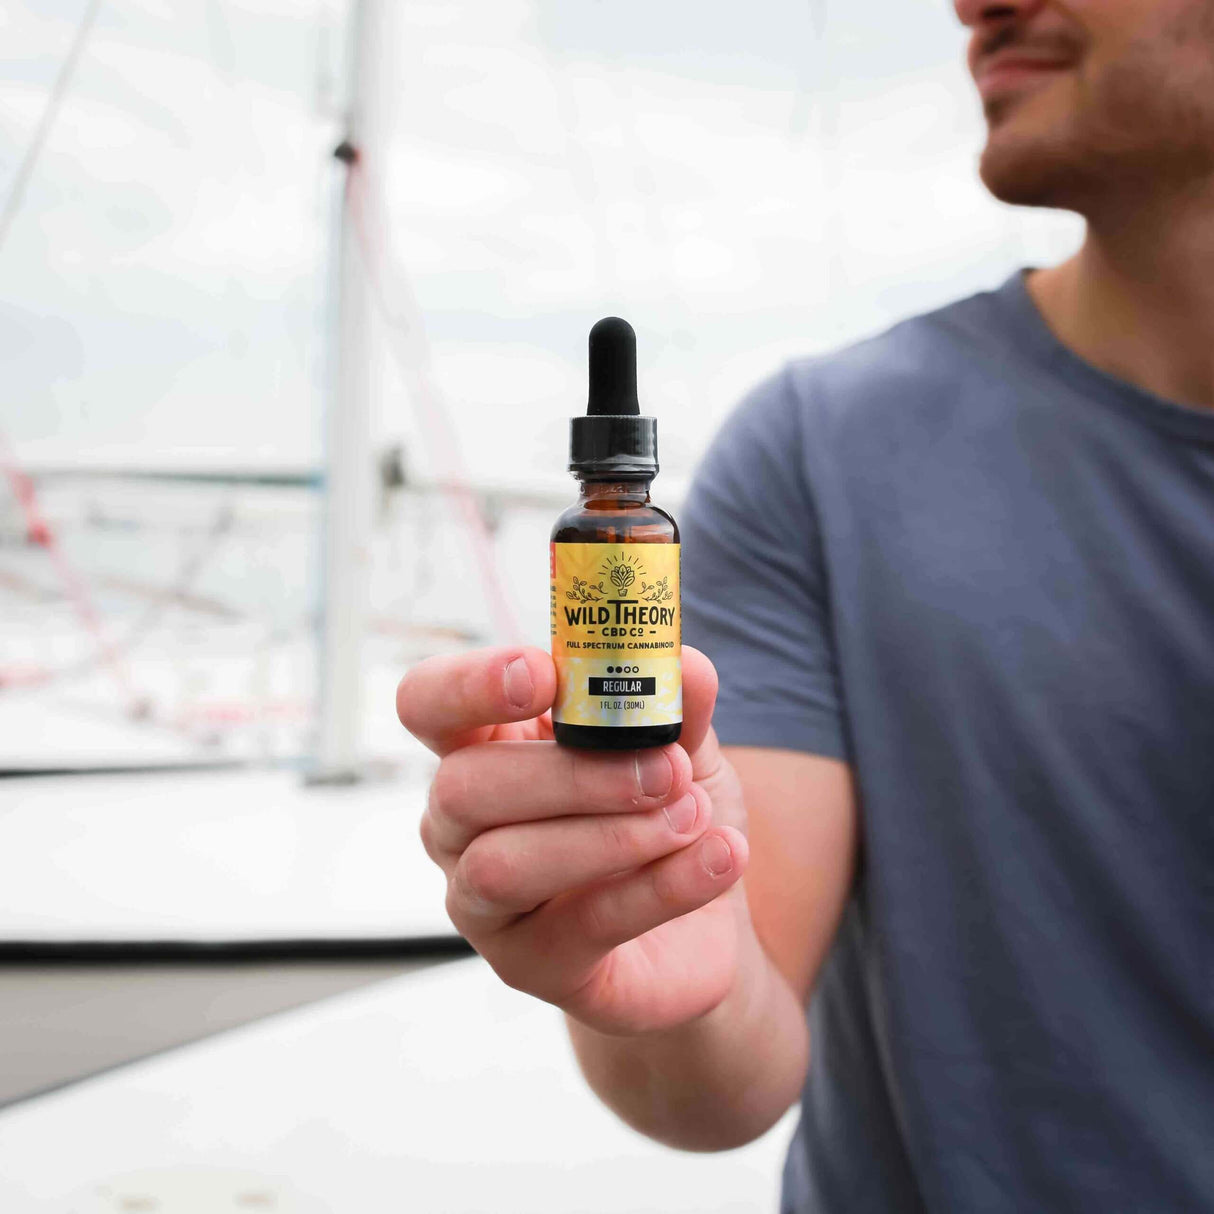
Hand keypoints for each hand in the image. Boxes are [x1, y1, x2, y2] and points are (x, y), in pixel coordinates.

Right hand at [396, 645, 750, 1035]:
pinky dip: (663, 887)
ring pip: (503, 866)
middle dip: (569, 775)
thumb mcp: (681, 748)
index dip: (467, 685)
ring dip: (610, 836)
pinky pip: (583, 925)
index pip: (427, 704)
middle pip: (462, 787)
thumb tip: (685, 665)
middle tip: (664, 769)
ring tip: (693, 817)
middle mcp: (460, 828)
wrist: (701, 932)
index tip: (544, 676)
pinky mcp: (532, 967)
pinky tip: (721, 857)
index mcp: (482, 750)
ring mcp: (485, 906)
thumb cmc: (664, 819)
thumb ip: (676, 705)